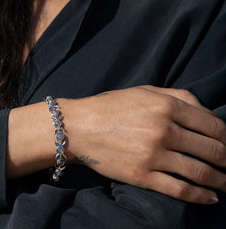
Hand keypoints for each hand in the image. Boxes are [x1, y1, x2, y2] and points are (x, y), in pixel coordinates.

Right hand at [61, 85, 225, 203]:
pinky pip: (180, 190)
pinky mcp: (142, 176)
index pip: (213, 125)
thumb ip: (178, 96)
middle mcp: (163, 130)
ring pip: (200, 172)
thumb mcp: (144, 91)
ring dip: (221, 180)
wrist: (78, 127)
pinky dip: (200, 196)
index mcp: (165, 106)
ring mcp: (153, 155)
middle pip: (212, 150)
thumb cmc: (111, 106)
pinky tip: (211, 197)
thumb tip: (208, 114)